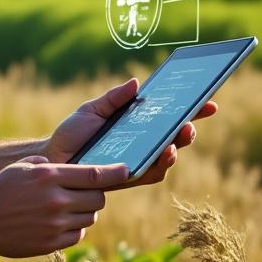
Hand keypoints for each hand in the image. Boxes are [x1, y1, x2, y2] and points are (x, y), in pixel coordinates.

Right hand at [0, 157, 126, 257]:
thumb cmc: (0, 188)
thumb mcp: (23, 167)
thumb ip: (51, 166)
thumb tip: (76, 168)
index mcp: (49, 177)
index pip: (94, 175)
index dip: (115, 172)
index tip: (127, 170)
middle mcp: (56, 200)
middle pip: (97, 198)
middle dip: (94, 194)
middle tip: (82, 192)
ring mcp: (55, 224)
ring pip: (89, 217)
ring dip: (83, 211)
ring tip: (65, 207)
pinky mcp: (52, 243)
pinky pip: (78, 235)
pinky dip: (73, 228)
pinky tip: (56, 222)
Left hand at [42, 78, 217, 189]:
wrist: (53, 160)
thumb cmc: (73, 133)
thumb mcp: (92, 110)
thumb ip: (114, 98)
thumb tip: (137, 82)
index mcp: (137, 124)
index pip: (169, 116)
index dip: (192, 110)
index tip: (209, 101)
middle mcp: (143, 144)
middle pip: (174, 137)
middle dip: (189, 126)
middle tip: (194, 117)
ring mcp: (138, 161)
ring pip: (168, 156)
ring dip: (179, 145)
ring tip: (182, 133)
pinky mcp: (129, 178)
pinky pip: (152, 173)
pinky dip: (161, 164)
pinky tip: (165, 153)